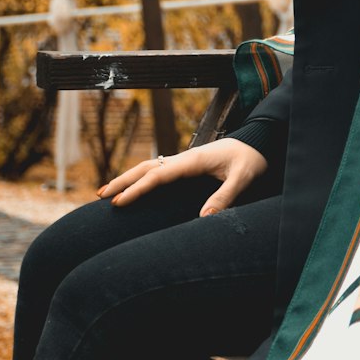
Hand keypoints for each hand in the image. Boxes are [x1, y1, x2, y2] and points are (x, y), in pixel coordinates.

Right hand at [97, 138, 267, 216]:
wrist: (259, 141)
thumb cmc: (251, 159)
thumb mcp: (243, 178)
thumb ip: (225, 196)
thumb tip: (203, 219)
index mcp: (193, 160)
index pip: (158, 175)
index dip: (137, 189)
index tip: (119, 202)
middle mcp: (184, 158)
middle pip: (146, 168)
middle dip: (122, 181)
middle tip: (100, 197)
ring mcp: (184, 161)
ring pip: (149, 167)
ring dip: (127, 178)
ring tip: (106, 193)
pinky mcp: (187, 165)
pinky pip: (158, 171)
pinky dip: (141, 178)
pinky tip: (133, 188)